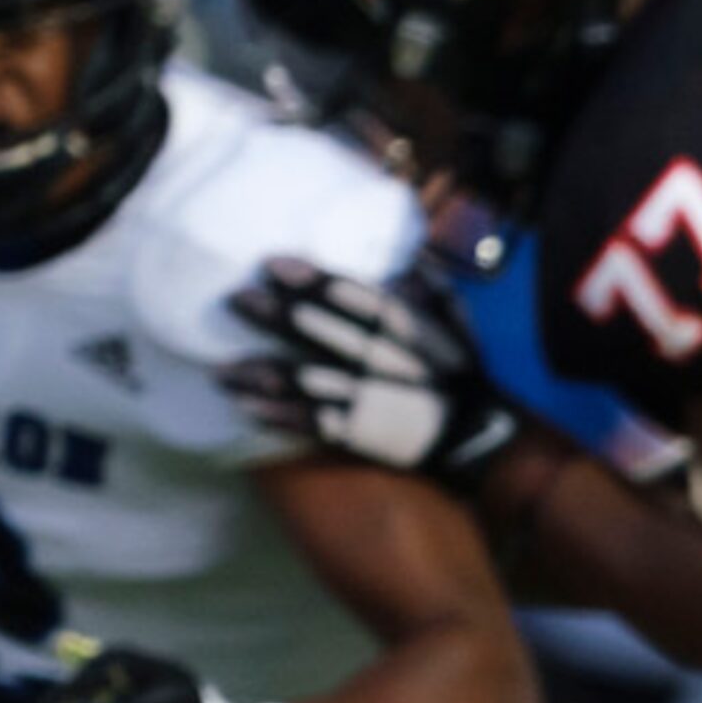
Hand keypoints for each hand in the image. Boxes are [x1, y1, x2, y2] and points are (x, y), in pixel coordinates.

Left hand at [220, 256, 518, 486]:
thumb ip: (433, 294)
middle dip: (276, 315)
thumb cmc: (467, 375)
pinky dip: (278, 417)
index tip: (273, 265)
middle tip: (235, 298)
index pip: (353, 296)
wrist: (482, 437)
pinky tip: (244, 410)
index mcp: (406, 328)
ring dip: (261, 372)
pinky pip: (312, 423)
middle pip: (320, 331)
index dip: (312, 280)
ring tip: (220, 367)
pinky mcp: (360, 433)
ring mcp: (369, 398)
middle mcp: (383, 359)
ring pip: (306, 380)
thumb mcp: (459, 326)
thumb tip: (407, 268)